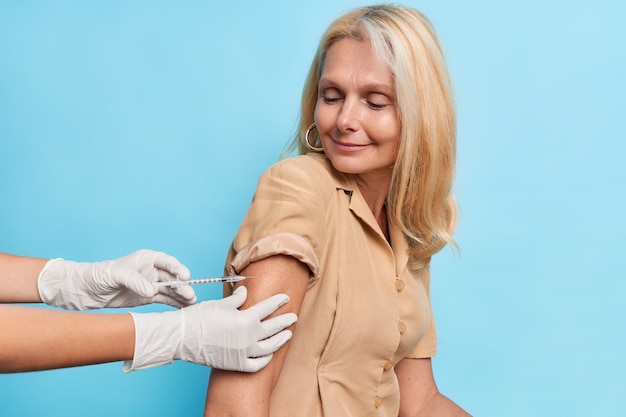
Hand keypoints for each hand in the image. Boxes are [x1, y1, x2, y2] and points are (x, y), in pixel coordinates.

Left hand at [38, 249, 195, 309]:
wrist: (86, 291)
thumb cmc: (99, 275)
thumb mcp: (117, 274)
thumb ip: (136, 281)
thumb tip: (152, 290)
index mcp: (146, 258)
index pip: (167, 262)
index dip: (177, 269)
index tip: (185, 276)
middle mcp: (151, 270)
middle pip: (171, 278)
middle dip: (182, 286)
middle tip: (190, 295)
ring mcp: (150, 284)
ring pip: (170, 290)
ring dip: (181, 296)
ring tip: (191, 303)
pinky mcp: (146, 297)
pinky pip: (164, 300)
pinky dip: (174, 303)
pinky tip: (184, 308)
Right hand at [125, 286, 297, 371]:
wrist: (184, 337)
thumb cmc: (201, 318)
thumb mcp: (221, 304)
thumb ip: (237, 299)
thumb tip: (245, 291)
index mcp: (246, 318)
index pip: (268, 307)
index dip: (278, 301)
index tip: (286, 297)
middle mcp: (249, 336)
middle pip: (274, 327)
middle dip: (286, 321)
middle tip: (294, 316)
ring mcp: (245, 352)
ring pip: (270, 347)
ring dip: (280, 339)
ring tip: (287, 334)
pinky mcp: (238, 364)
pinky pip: (258, 364)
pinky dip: (266, 359)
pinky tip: (270, 354)